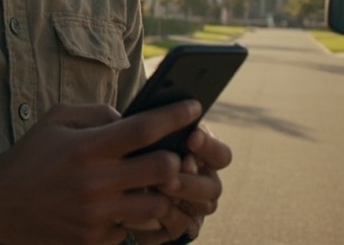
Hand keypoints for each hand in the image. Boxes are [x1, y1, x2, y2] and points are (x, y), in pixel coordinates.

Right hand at [0, 100, 204, 244]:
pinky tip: (128, 206)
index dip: (176, 115)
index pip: (145, 128)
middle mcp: (96, 182)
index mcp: (88, 147)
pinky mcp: (93, 240)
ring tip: (157, 184)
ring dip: (162, 193)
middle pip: (162, 169)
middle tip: (178, 154)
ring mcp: (96, 215)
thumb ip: (97, 112)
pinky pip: (132, 228)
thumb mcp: (56, 120)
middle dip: (177, 159)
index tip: (196, 106)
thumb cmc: (31, 157)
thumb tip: (132, 117)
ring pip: (156, 205)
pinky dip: (134, 217)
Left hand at [126, 123, 231, 243]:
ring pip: (203, 207)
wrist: (122, 186)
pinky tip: (150, 203)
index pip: (221, 155)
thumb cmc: (139, 152)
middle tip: (175, 169)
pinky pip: (181, 225)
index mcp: (203, 158)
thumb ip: (156, 127)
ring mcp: (195, 207)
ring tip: (159, 185)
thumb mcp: (147, 136)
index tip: (192, 136)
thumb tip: (156, 117)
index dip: (210, 147)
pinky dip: (167, 215)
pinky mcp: (180, 226)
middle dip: (193, 178)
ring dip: (183, 195)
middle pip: (214, 186)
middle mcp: (205, 184)